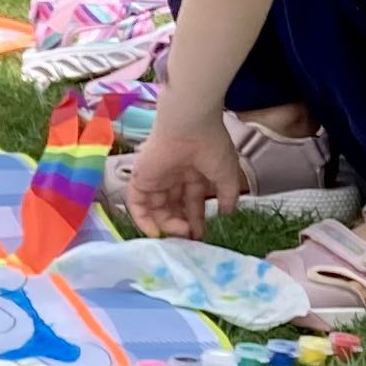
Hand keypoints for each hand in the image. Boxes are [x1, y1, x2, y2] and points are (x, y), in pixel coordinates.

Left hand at [119, 110, 244, 239]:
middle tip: (190, 239)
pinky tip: (156, 232)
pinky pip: (137, 204)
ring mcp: (155, 178)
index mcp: (193, 173)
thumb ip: (227, 195)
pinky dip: (143, 220)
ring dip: (167, 225)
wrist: (190, 125)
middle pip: (173, 208)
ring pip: (156, 209)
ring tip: (181, 234)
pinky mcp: (140, 178)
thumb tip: (229, 213)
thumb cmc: (211, 146)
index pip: (192, 203)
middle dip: (182, 226)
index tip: (201, 237)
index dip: (196, 221)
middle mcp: (173, 177)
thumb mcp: (226, 175)